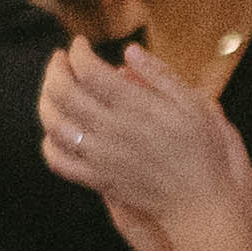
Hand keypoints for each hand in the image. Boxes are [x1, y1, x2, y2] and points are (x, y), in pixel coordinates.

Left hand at [43, 28, 251, 250]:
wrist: (202, 206)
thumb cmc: (205, 153)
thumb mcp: (197, 106)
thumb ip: (161, 76)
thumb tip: (129, 51)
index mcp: (138, 108)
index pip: (89, 72)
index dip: (77, 52)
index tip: (79, 44)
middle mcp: (113, 131)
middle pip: (63, 93)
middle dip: (55, 69)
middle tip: (59, 58)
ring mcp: (101, 158)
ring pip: (54, 124)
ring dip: (45, 100)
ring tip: (52, 87)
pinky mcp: (97, 180)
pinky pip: (58, 161)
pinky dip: (49, 142)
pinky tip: (56, 129)